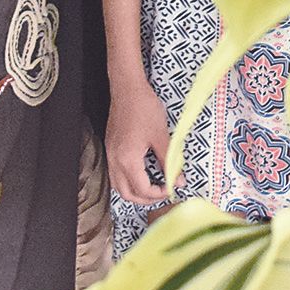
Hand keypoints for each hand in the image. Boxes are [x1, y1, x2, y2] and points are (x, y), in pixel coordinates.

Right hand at [105, 78, 173, 205]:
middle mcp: (115, 161)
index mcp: (128, 160)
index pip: (142, 190)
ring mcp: (110, 155)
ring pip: (118, 186)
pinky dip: (127, 182)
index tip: (172, 188)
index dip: (159, 193)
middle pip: (127, 194)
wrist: (127, 89)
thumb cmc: (144, 108)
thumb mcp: (161, 136)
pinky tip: (140, 175)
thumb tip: (179, 179)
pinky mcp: (110, 149)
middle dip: (145, 199)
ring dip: (135, 192)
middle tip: (163, 193)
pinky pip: (115, 175)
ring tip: (153, 188)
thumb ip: (170, 161)